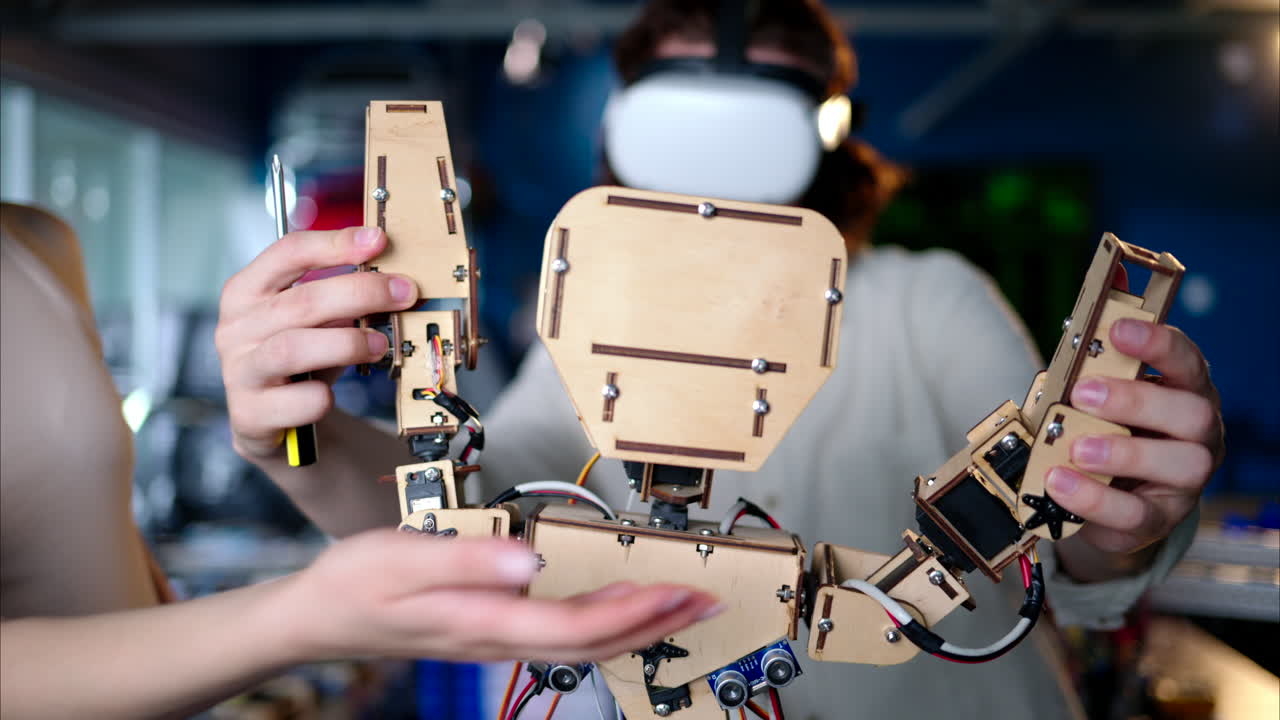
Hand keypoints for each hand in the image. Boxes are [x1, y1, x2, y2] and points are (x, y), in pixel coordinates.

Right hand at [216, 227, 415, 458]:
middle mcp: (236, 327)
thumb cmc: (296, 358)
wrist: (269, 418)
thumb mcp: (313, 320)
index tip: (378, 240)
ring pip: (294, 348)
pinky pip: (295, 401)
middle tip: (403, 292)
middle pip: (301, 300)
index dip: (336, 243)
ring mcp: (241, 370)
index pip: (288, 253)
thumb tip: (393, 281)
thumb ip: (339, 298)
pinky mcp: (252, 413)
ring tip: (380, 344)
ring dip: (348, 343)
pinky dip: (322, 397)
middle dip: (361, 292)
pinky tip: (333, 394)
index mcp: (247, 291)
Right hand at [275, 530, 723, 662]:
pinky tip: (616, 607)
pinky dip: (601, 624)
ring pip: (582, 645)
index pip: (575, 626)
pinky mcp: (491, 630)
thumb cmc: (356, 584)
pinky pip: (561, 637)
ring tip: (678, 605)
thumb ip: (469, 558)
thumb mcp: (403, 557)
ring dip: (636, 626)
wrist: (318, 615)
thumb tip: (531, 560)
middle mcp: (499, 638)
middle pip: (593, 644)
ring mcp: (496, 639)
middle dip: (654, 625)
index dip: (632, 613)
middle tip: (706, 602)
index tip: (676, 592)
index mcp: (485, 620)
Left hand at [1049, 318, 1223, 577]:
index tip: (1120, 329)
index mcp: (1184, 392)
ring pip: (1181, 466)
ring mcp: (1183, 483)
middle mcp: (1196, 436)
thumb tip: (1106, 283)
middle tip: (1084, 392)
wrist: (1104, 496)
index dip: (1159, 343)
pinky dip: (1095, 498)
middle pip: (1192, 413)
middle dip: (1138, 399)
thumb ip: (1099, 346)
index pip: (1188, 361)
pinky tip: (1059, 483)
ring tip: (1076, 448)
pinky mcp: (1155, 521)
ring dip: (1124, 453)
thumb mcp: (1097, 387)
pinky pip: (1135, 514)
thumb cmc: (1104, 429)